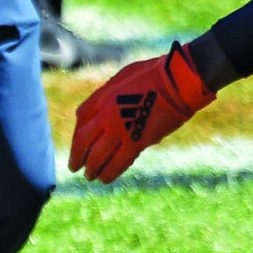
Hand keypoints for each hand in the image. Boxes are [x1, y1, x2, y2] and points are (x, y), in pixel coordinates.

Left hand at [67, 42, 215, 182]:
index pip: (81, 118)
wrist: (178, 82)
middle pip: (83, 141)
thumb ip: (110, 93)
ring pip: (98, 156)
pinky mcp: (137, 142)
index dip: (77, 134)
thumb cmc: (156, 74)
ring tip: (90, 177)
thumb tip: (105, 107)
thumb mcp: (124, 77)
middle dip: (78, 157)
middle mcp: (106, 115)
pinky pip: (119, 163)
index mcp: (102, 97)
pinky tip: (105, 179)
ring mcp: (120, 130)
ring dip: (92, 169)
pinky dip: (110, 173)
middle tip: (75, 168)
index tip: (78, 145)